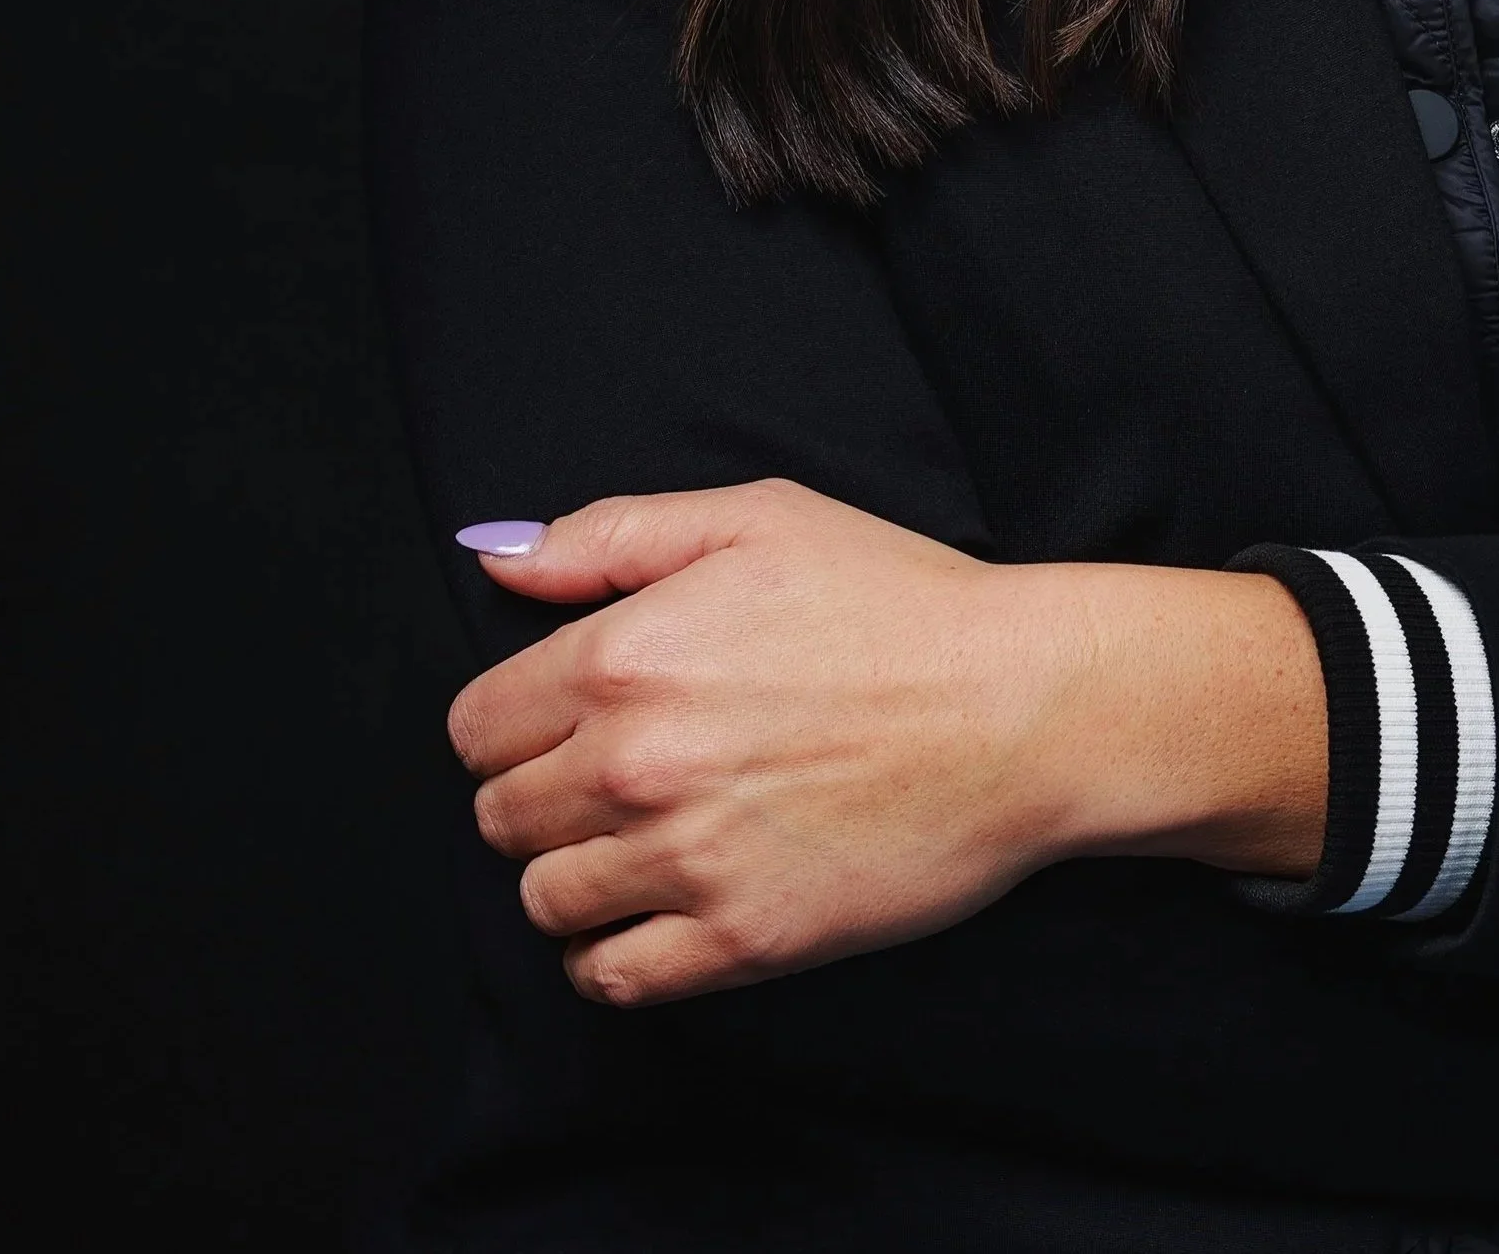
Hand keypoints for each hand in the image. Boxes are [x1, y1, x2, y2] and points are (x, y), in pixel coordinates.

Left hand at [448, 479, 1325, 1006]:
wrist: (1021, 707)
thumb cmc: (901, 601)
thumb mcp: (758, 519)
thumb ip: (612, 536)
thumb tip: (496, 558)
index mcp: (625, 656)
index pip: (476, 726)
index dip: (514, 723)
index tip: (567, 722)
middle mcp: (635, 763)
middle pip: (500, 817)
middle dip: (540, 796)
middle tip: (616, 778)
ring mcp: (685, 859)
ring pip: (545, 901)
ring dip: (575, 876)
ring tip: (641, 844)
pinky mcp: (741, 940)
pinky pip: (611, 978)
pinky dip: (613, 954)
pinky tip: (658, 912)